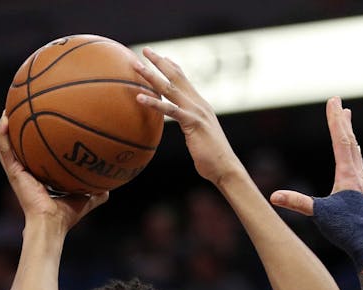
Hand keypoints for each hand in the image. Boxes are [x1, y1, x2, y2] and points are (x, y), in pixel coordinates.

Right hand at [0, 114, 106, 230]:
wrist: (51, 224)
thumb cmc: (65, 216)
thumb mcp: (85, 198)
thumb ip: (96, 192)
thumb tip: (110, 186)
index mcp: (39, 176)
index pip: (35, 153)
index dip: (35, 139)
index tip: (39, 120)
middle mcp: (26, 172)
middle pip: (19, 144)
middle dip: (18, 126)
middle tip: (20, 108)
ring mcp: (17, 172)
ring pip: (6, 144)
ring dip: (5, 126)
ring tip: (7, 107)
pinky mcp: (13, 173)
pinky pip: (4, 150)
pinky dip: (2, 134)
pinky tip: (4, 119)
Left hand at [134, 48, 242, 185]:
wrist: (225, 167)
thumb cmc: (211, 157)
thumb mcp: (199, 136)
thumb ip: (191, 125)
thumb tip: (185, 125)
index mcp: (200, 105)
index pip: (185, 80)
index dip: (172, 67)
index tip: (161, 56)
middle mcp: (199, 104)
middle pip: (176, 77)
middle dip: (159, 62)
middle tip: (145, 50)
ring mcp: (196, 111)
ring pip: (170, 89)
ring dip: (152, 76)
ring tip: (136, 67)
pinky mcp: (193, 123)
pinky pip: (170, 110)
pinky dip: (154, 102)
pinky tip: (140, 97)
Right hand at [270, 97, 362, 216]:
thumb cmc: (348, 231)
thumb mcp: (320, 215)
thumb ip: (298, 203)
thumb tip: (273, 196)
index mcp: (347, 176)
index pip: (340, 141)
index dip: (335, 120)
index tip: (334, 101)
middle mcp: (358, 177)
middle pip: (350, 143)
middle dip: (343, 123)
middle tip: (340, 104)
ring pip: (356, 156)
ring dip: (350, 139)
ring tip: (349, 127)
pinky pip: (359, 170)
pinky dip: (355, 159)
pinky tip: (355, 165)